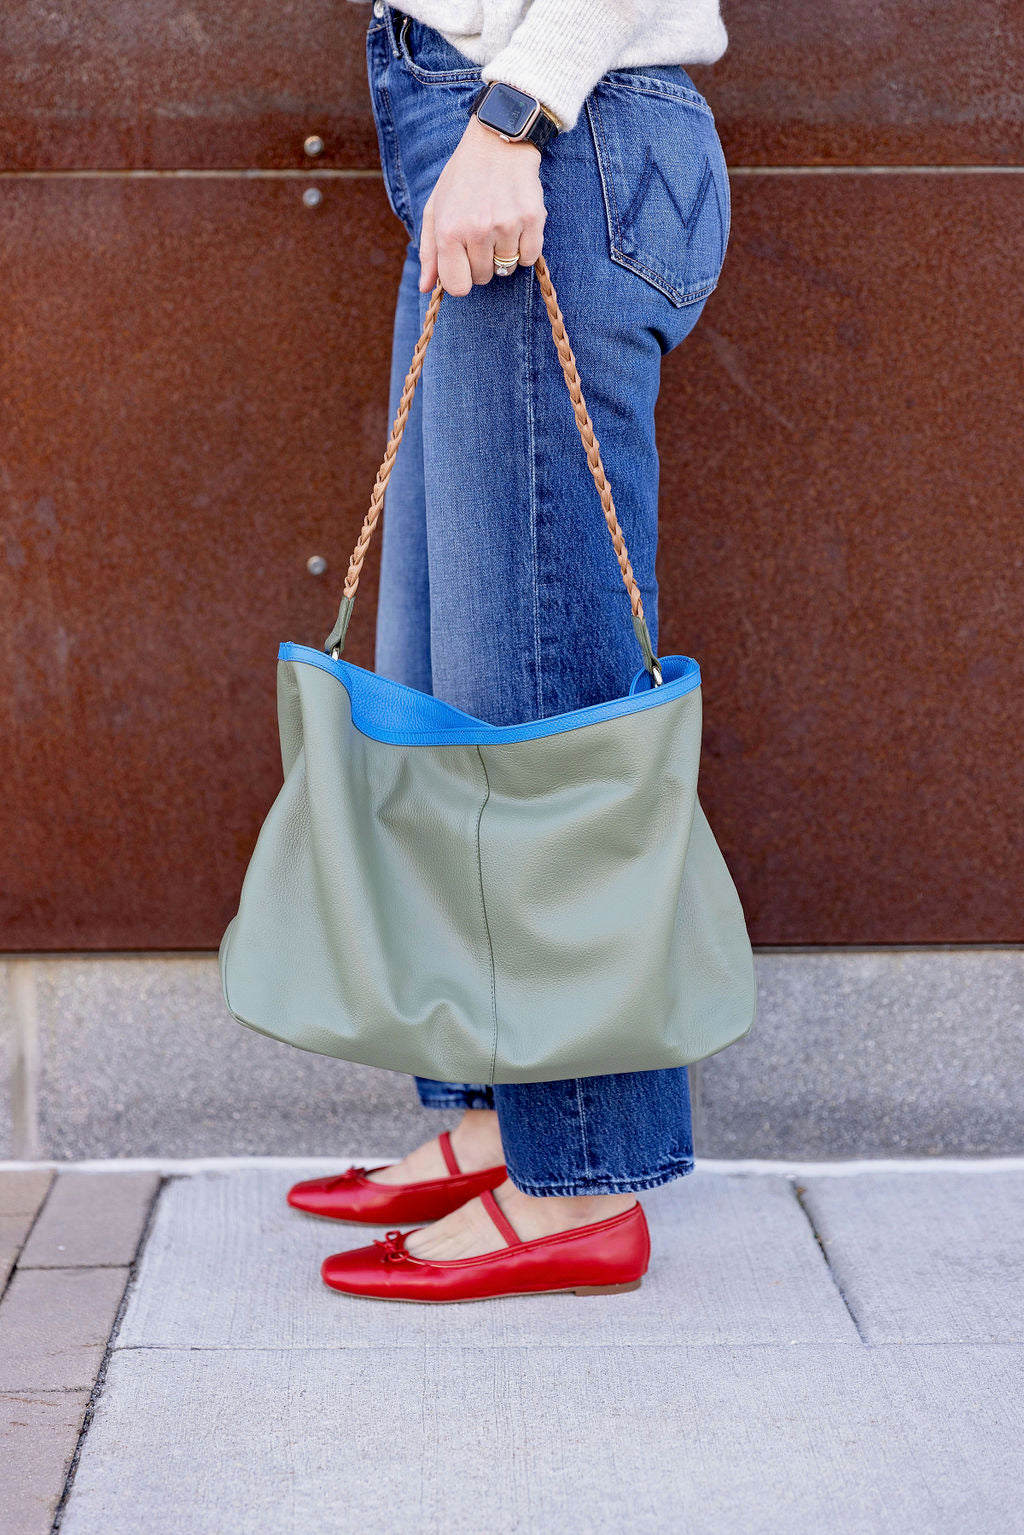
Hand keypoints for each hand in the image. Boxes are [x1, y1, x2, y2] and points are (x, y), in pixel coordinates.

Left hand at [418, 114, 546, 295]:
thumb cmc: (462, 177)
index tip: (465, 263)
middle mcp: (476, 230)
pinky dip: (525, 248)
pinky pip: (530, 257)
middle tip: (483, 234)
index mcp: (448, 231)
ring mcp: (506, 225)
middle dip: (482, 262)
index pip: (458, 286)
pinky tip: (516, 226)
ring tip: (499, 224)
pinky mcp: (531, 218)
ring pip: (507, 268)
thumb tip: (424, 288)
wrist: (497, 141)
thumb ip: (429, 252)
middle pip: (483, 278)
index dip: (462, 278)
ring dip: (504, 253)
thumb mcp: (436, 209)